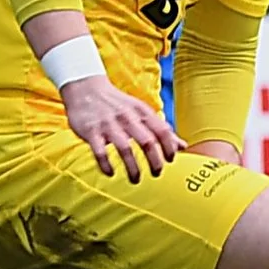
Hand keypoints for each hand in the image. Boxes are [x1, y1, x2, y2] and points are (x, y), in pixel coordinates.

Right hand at [60, 75, 182, 182]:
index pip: (162, 131)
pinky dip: (106, 164)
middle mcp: (127, 118)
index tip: (170, 160)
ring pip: (125, 149)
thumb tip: (183, 146)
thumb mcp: (141, 111)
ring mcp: (108, 125)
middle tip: (157, 174)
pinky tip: (111, 173)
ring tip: (136, 179)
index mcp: (141, 112)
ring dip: (133, 168)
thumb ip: (161, 129)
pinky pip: (100, 151)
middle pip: (147, 142)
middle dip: (155, 161)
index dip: (169, 147)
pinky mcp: (91, 132)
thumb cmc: (118, 104)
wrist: (85, 88)